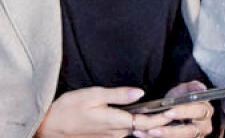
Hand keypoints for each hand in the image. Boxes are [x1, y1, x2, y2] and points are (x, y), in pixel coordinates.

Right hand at [35, 87, 170, 137]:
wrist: (50, 126)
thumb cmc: (69, 108)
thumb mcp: (93, 95)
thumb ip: (118, 94)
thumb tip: (140, 93)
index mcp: (116, 122)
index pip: (146, 122)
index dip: (161, 117)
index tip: (173, 109)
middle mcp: (117, 133)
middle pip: (144, 126)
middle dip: (159, 119)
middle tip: (174, 109)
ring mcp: (111, 137)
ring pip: (135, 129)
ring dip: (148, 121)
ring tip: (162, 111)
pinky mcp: (106, 137)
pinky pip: (126, 130)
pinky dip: (136, 123)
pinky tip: (141, 115)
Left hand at [147, 81, 216, 137]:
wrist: (175, 111)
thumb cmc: (181, 100)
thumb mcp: (185, 90)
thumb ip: (192, 87)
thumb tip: (201, 88)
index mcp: (205, 112)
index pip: (198, 112)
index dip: (184, 112)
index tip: (168, 112)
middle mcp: (203, 127)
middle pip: (189, 132)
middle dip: (171, 131)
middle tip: (155, 129)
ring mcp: (194, 136)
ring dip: (163, 136)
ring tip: (148, 132)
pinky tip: (142, 134)